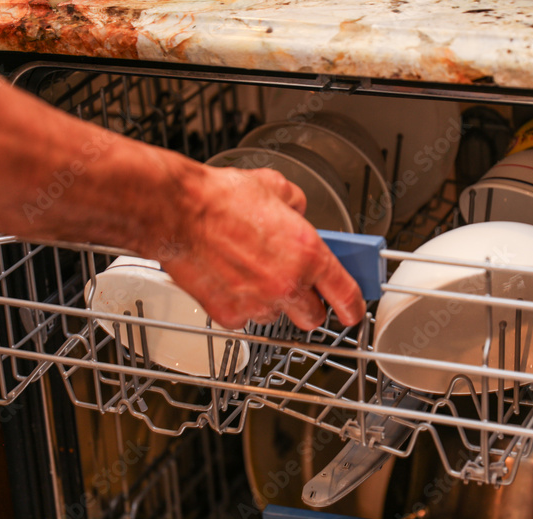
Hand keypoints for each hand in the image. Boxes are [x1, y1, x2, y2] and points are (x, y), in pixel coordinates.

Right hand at [150, 165, 365, 330]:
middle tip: (299, 289)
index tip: (354, 312)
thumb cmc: (220, 199)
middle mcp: (288, 283)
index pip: (346, 293)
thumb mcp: (274, 187)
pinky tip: (231, 281)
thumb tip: (297, 212)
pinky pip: (245, 318)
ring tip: (254, 276)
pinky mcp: (229, 314)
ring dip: (273, 303)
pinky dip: (241, 305)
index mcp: (308, 252)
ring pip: (276, 318)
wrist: (178, 212)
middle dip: (309, 306)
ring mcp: (258, 302)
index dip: (354, 306)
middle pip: (313, 317)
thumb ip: (296, 205)